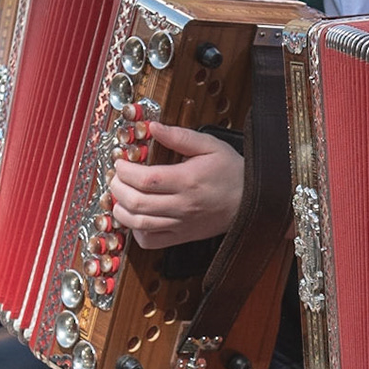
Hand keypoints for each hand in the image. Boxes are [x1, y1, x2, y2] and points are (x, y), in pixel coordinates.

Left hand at [109, 122, 244, 248]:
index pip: (146, 179)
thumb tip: (153, 127)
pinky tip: (136, 218)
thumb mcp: (210, 145)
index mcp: (188, 180)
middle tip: (116, 179)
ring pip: (139, 224)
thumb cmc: (231, 172)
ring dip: (121, 210)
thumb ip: (180, 136)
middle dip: (118, 189)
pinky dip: (136, 232)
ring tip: (120, 197)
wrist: (252, 201)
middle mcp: (182, 205)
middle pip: (137, 203)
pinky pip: (151, 241)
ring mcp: (181, 224)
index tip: (121, 163)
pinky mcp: (182, 236)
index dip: (126, 171)